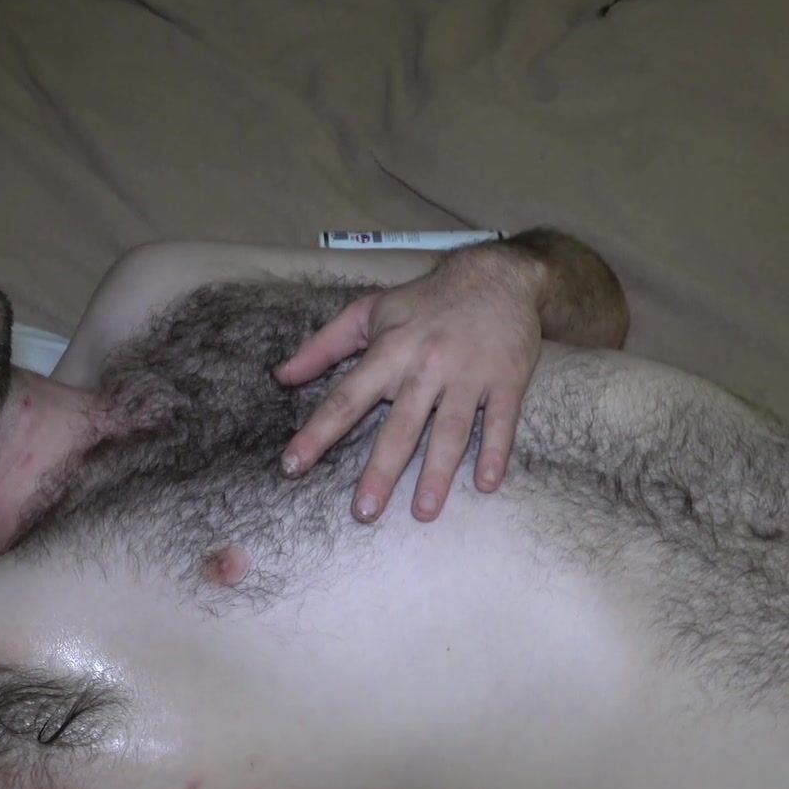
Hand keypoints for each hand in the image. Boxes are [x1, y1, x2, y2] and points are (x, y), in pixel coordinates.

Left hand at [272, 247, 543, 521]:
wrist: (497, 277)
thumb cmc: (425, 300)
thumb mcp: (369, 311)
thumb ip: (323, 346)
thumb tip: (281, 376)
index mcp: (389, 351)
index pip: (346, 398)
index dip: (318, 433)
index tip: (293, 465)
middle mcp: (426, 367)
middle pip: (400, 427)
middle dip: (380, 472)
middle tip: (364, 512)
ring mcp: (469, 376)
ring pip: (450, 431)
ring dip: (437, 473)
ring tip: (423, 511)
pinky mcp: (506, 382)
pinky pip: (500, 423)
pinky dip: (495, 453)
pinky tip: (486, 484)